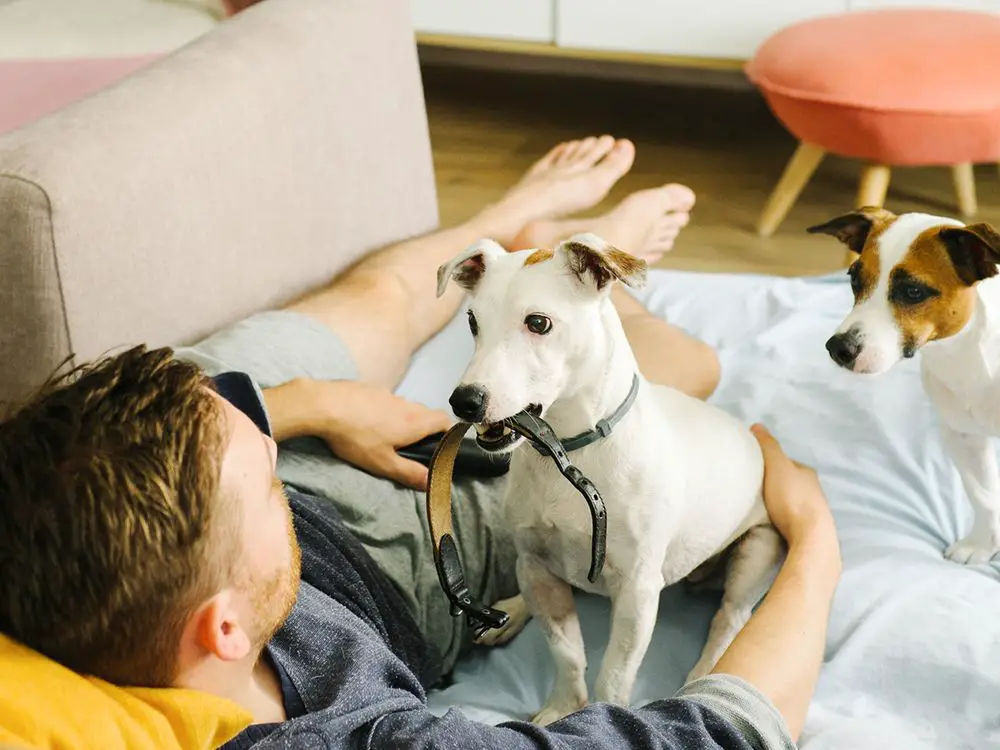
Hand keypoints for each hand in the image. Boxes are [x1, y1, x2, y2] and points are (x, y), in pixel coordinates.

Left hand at [264, 378, 452, 489]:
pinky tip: (365, 421)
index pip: (444, 420)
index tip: (443, 444)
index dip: (448, 431)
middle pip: (425, 413)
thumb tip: (432, 482)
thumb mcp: (382, 463)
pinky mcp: (368, 387)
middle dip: (424, 428)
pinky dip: (383, 410)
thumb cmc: (355, 437)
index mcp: (414, 422)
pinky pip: (384, 400)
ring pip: (404, 406)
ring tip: (385, 435)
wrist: (322, 405)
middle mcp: (405, 404)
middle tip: (412, 446)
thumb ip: (409, 472)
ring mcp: (387, 393)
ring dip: (402, 419)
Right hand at [751, 423, 838, 554]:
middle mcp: (814, 489)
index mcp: (807, 472)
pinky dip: (781, 515)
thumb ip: (768, 446)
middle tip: (753, 486)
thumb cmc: (792, 497)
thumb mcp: (776, 465)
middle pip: (788, 481)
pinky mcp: (808, 528)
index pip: (786, 462)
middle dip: (773, 482)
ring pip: (790, 499)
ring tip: (758, 505)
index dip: (770, 462)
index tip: (754, 467)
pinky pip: (791, 516)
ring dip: (777, 500)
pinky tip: (771, 520)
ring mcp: (813, 510)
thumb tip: (757, 425)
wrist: (810, 536)